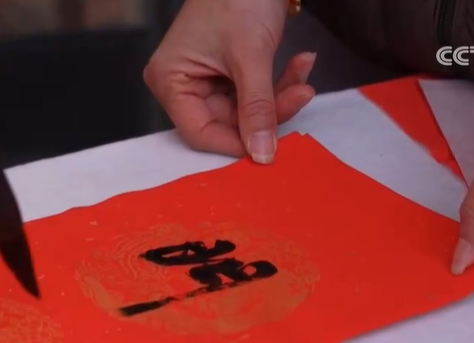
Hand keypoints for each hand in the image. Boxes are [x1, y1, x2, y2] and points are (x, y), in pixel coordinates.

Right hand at [144, 0, 315, 163]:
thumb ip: (257, 108)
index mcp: (170, 81)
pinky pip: (254, 93)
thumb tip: (261, 154)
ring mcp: (205, 79)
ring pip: (246, 111)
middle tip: (302, 93)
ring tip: (304, 71)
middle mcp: (182, 84)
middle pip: (227, 123)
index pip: (199, 132)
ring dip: (280, 95)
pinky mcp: (227, 73)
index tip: (269, 146)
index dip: (235, 142)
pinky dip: (279, 82)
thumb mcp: (251, 57)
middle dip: (269, 111)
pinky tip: (300, 63)